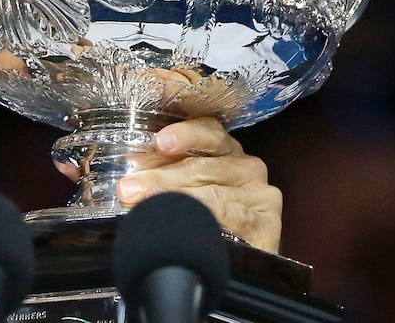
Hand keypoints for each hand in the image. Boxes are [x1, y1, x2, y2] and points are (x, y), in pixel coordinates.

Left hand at [116, 117, 282, 253]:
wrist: (238, 261)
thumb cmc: (206, 217)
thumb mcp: (183, 187)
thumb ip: (162, 174)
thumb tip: (129, 174)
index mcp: (226, 151)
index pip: (208, 132)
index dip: (184, 134)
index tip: (159, 142)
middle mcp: (247, 167)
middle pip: (200, 166)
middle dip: (159, 177)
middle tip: (128, 189)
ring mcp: (260, 195)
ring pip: (211, 192)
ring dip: (173, 199)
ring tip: (144, 204)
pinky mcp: (266, 224)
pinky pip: (232, 217)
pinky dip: (205, 218)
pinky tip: (185, 220)